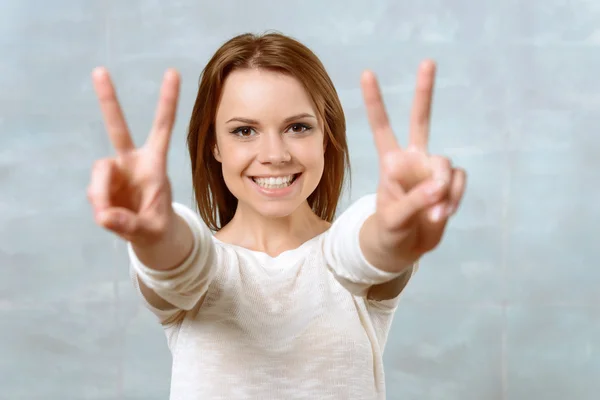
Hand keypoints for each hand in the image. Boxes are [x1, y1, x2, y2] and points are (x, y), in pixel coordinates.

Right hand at [87, 67, 180, 245]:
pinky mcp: (102, 184)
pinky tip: (110, 217)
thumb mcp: (150, 230)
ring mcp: (115, 172)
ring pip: (99, 172)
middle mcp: (132, 161)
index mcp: (155, 163)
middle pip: (118, 128)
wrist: (150, 236)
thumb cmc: (157, 227)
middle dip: (108, 100)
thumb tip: (105, 215)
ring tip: (111, 217)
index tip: (172, 72)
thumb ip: (130, 224)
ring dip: (101, 194)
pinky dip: (99, 206)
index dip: (167, 102)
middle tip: (100, 71)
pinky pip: (94, 192)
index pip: (162, 128)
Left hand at [360, 60, 465, 262]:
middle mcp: (413, 159)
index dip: (376, 102)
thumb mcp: (393, 219)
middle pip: (421, 120)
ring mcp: (432, 171)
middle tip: (427, 61)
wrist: (404, 249)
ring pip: (445, 164)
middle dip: (424, 92)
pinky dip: (453, 198)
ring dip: (443, 189)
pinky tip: (443, 213)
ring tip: (433, 213)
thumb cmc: (389, 230)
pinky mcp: (449, 184)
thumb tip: (436, 187)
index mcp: (391, 162)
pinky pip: (459, 181)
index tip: (367, 73)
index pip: (382, 127)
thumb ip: (412, 201)